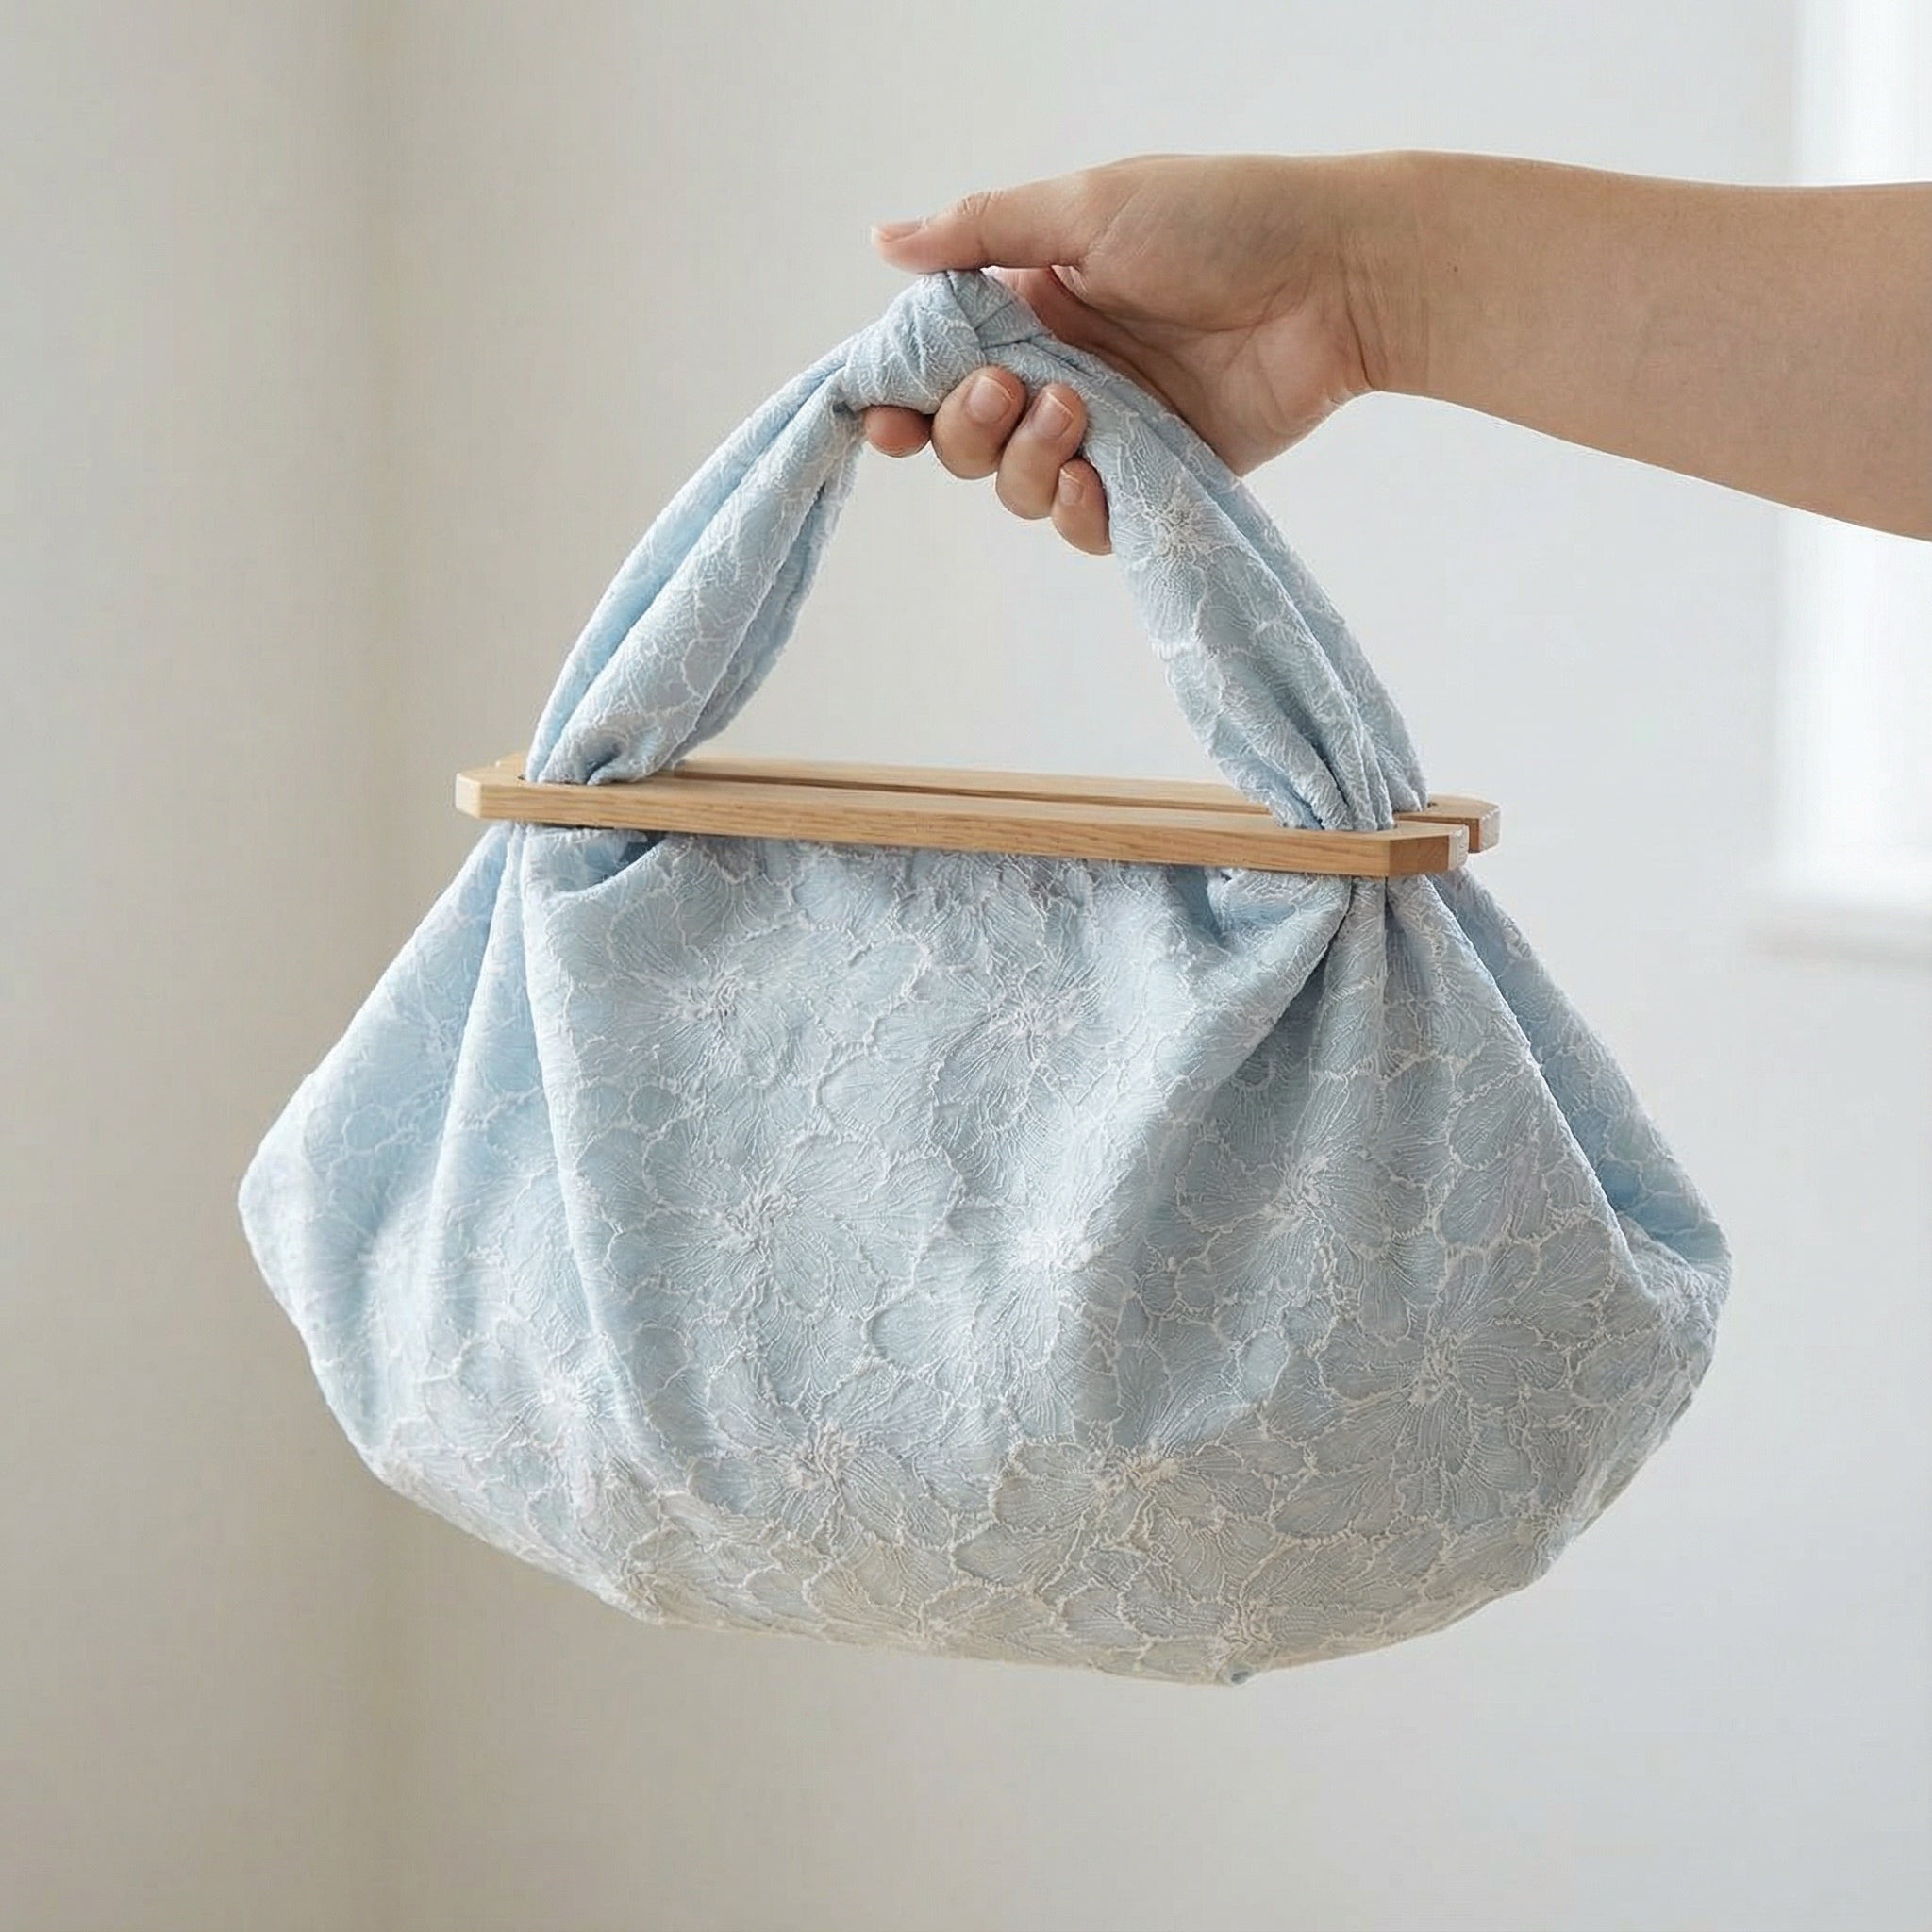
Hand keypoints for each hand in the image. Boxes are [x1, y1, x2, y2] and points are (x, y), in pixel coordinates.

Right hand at [861, 151, 1418, 553]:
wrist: (1336, 278)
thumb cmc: (1223, 221)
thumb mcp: (1088, 207)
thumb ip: (981, 232)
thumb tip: (884, 240)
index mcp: (1034, 303)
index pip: (940, 364)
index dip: (904, 395)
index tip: (886, 413)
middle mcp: (1061, 371)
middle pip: (965, 439)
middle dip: (966, 428)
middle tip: (1010, 391)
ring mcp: (1108, 431)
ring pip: (1018, 488)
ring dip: (1026, 463)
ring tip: (1076, 414)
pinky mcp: (1156, 480)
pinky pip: (1086, 525)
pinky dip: (1075, 512)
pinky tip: (1094, 478)